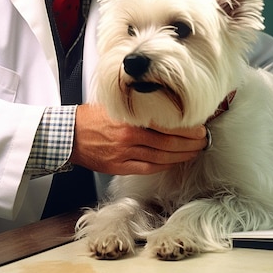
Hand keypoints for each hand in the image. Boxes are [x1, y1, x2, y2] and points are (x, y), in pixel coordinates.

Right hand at [70, 103, 206, 174]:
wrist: (69, 134)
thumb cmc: (92, 116)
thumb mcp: (116, 104)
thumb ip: (138, 107)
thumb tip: (165, 107)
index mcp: (130, 119)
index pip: (166, 125)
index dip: (187, 129)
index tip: (200, 127)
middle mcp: (129, 137)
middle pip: (168, 143)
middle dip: (190, 144)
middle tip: (203, 141)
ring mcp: (125, 154)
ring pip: (161, 157)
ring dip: (181, 156)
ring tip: (194, 152)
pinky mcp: (120, 167)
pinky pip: (148, 167)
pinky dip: (164, 165)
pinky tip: (174, 161)